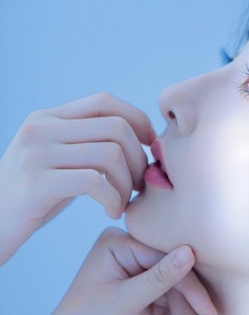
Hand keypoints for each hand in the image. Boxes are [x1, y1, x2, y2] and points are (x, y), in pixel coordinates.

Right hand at [0, 92, 155, 264]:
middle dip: (139, 158)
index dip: (137, 120)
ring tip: (124, 201)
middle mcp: (41, 128)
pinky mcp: (37, 183)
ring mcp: (37, 153)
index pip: (105, 102)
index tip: (150, 145)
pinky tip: (112, 212)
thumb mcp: (56, 162)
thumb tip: (136, 138)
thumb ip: (85, 145)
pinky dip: (114, 199)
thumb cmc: (31, 199)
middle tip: (139, 185)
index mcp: (48, 119)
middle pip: (116, 128)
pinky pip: (95, 182)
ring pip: (110, 154)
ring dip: (128, 182)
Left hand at [40, 228, 217, 314]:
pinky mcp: (139, 296)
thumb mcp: (126, 301)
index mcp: (120, 244)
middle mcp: (129, 255)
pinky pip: (164, 312)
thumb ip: (161, 277)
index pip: (168, 261)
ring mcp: (134, 276)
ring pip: (172, 302)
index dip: (190, 290)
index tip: (210, 314)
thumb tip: (190, 252)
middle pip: (173, 285)